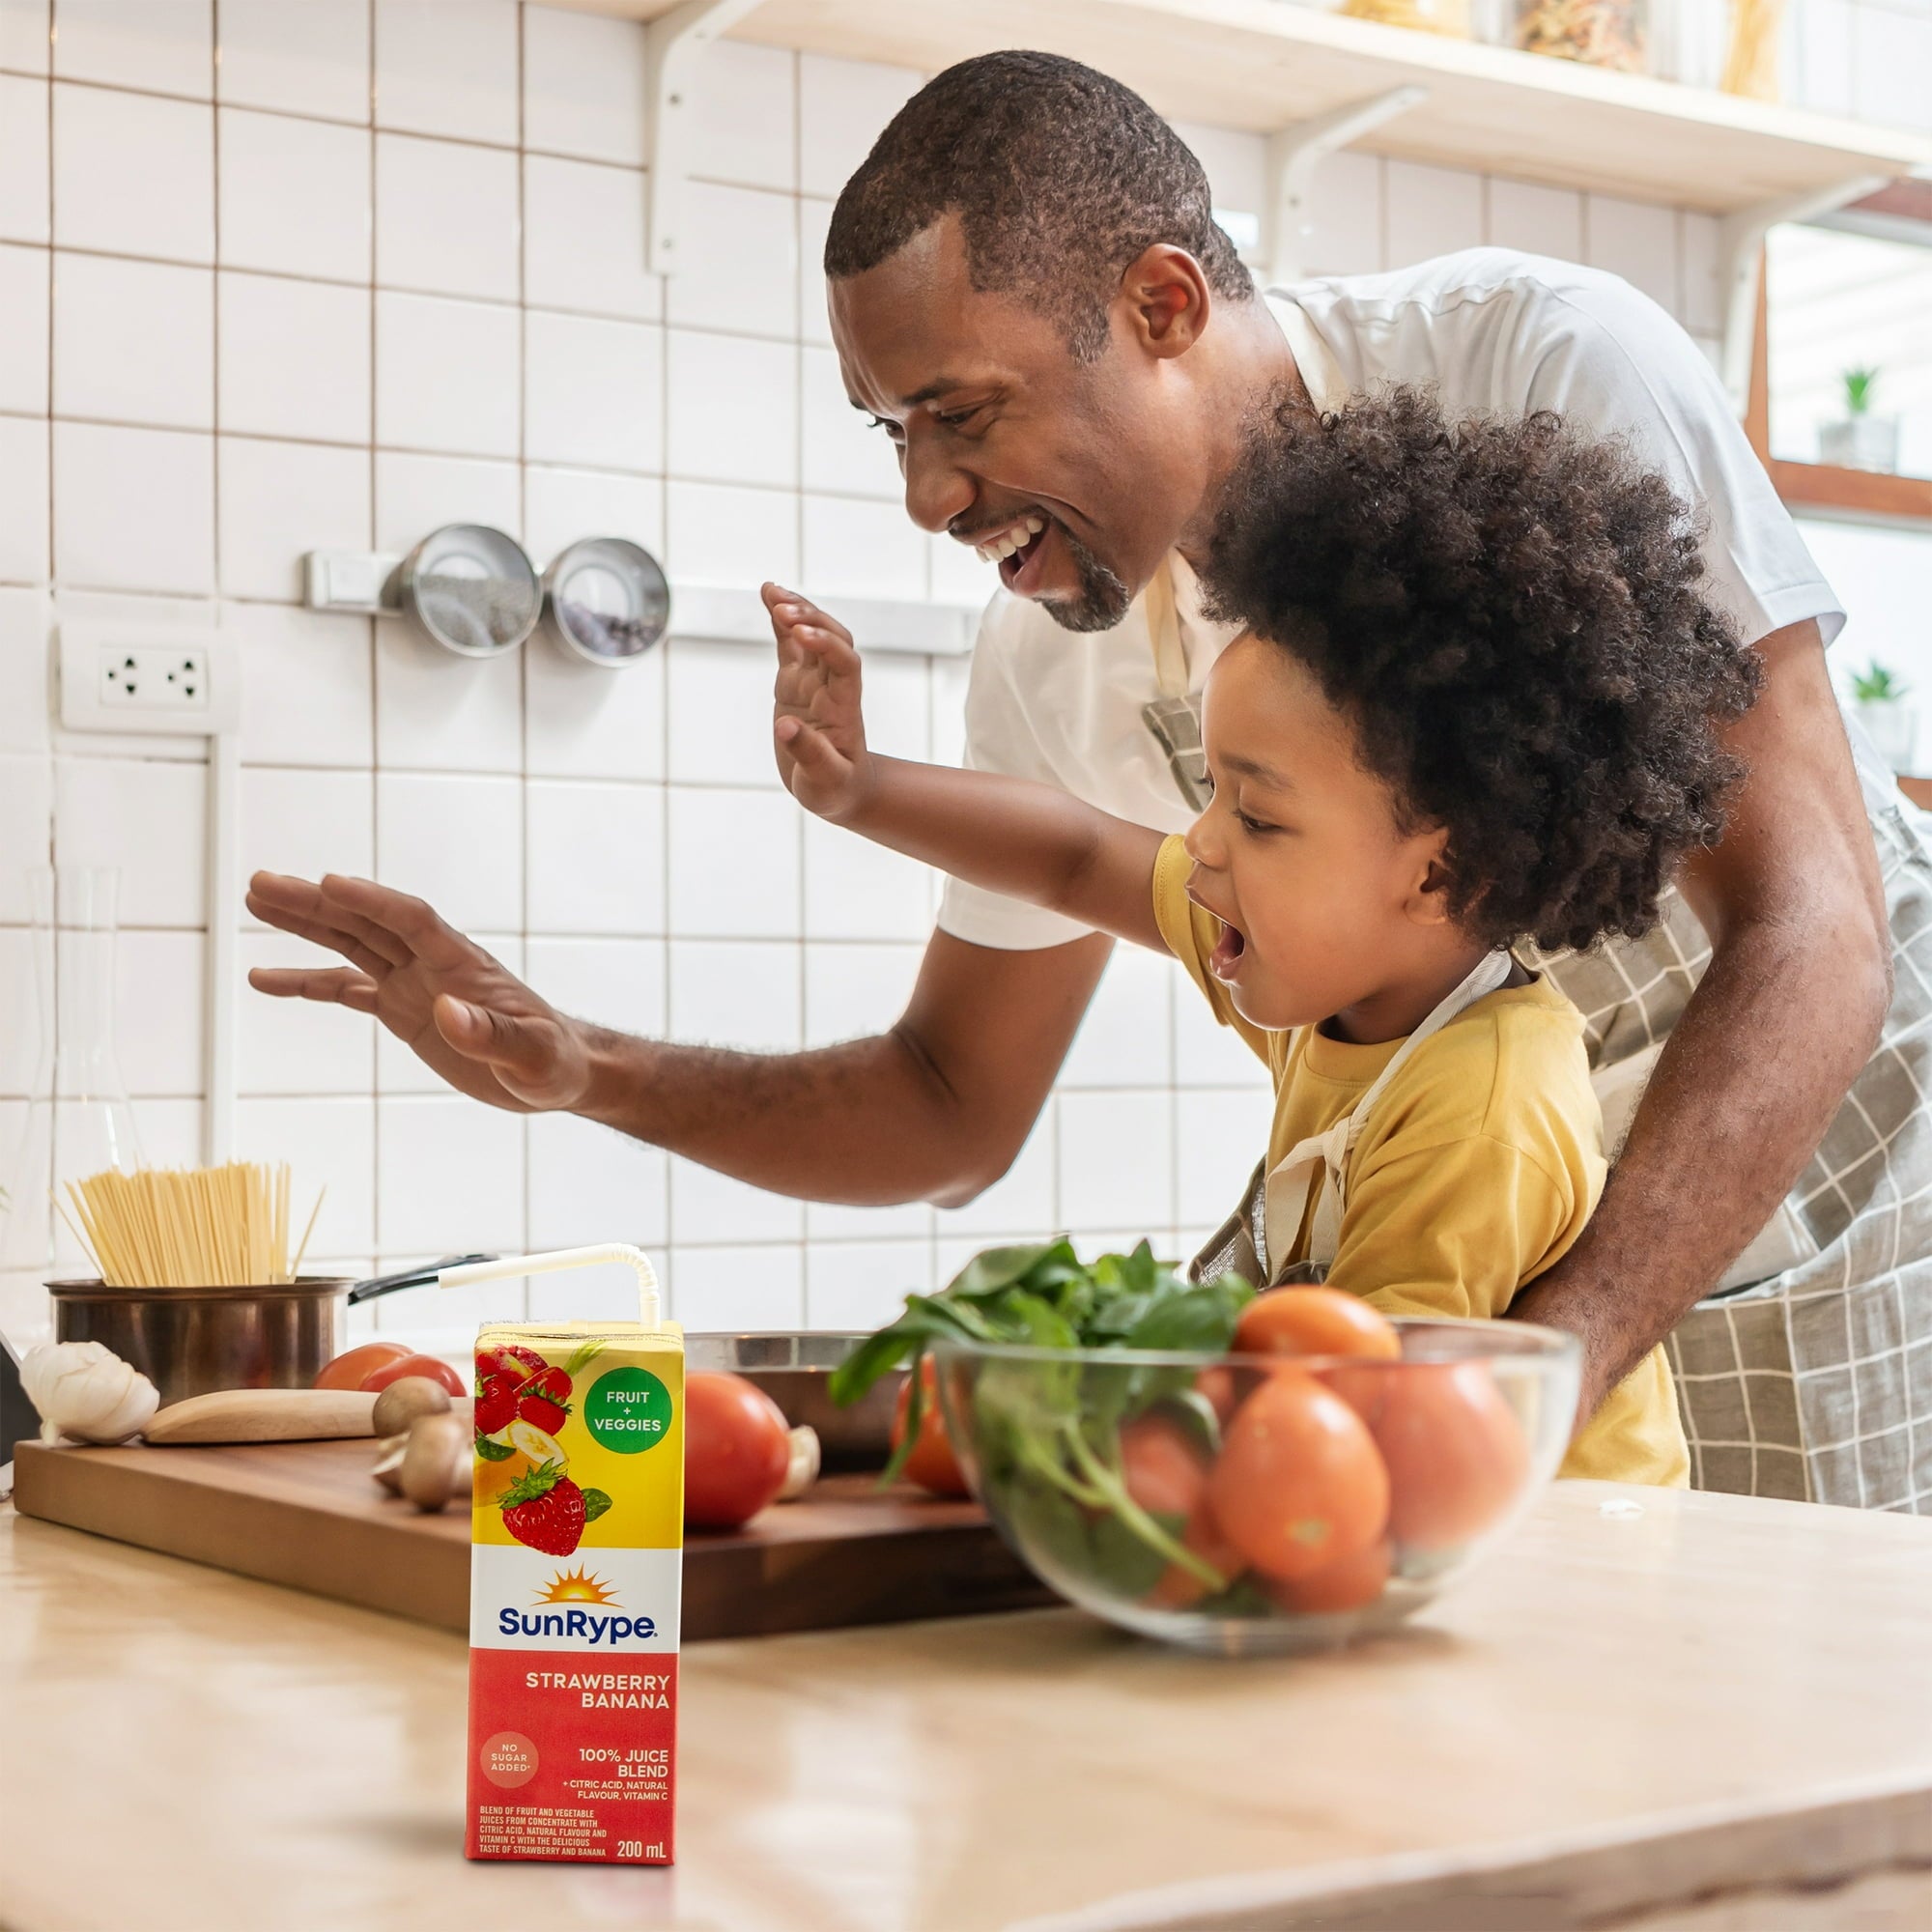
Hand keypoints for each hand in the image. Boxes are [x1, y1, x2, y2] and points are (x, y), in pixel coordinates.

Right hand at [245, 873, 593, 1112]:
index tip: (330, 882)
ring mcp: (414, 983)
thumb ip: (491, 1035)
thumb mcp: (530, 1057)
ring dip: (305, 924)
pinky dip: (307, 982)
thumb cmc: (551, 1062)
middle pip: (367, 922)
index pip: (413, 920)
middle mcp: (433, 964)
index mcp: (464, 965)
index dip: (374, 901)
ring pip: (351, 944)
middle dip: (316, 903)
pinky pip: (346, 989)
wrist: (555, 1073)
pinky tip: (264, 978)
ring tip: (255, 902)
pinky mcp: (403, 1010)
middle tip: (261, 883)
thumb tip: (448, 1012)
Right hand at [765, 582, 874, 823]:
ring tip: (770, 590)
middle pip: (832, 639)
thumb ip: (809, 754)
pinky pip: (789, 644)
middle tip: (781, 607)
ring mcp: (814, 681)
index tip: (802, 635)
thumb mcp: (824, 781)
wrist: (838, 789)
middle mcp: (832, 688)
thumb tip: (785, 727)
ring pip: (810, 634)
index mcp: (844, 708)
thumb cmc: (835, 789)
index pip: (845, 665)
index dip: (827, 646)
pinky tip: (767, 597)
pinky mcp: (795, 682)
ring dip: (795, 610)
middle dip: (811, 619)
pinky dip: (780, 620)